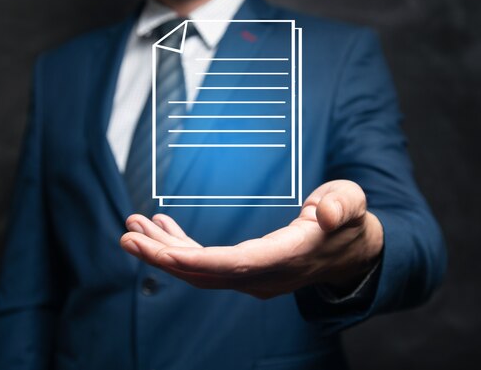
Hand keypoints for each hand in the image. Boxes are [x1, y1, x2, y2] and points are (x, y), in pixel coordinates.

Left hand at [120, 180, 383, 298]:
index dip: (195, 260)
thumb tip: (326, 211)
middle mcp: (265, 275)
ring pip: (200, 271)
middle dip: (164, 256)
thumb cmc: (349, 223)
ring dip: (165, 251)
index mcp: (287, 257)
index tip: (158, 249)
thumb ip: (342, 206)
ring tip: (134, 227)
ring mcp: (253, 277)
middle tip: (128, 235)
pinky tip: (163, 226)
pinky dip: (182, 247)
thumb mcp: (351, 204)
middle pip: (206, 273)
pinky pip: (207, 264)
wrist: (351, 251)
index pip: (236, 265)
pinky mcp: (246, 270)